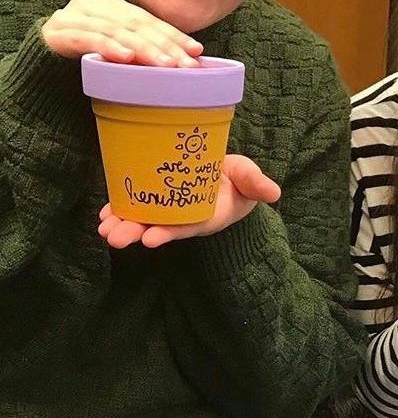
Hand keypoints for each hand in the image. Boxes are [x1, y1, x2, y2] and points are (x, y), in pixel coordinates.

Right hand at [42, 0, 203, 66]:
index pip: (150, 21)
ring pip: (116, 31)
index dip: (174, 36)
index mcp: (115, 7)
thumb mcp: (120, 53)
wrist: (42, 69)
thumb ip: (144, 51)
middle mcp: (96, 6)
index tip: (196, 52)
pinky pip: (87, 39)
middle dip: (165, 45)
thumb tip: (187, 62)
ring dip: (143, 49)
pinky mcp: (57, 33)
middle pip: (137, 25)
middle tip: (185, 64)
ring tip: (164, 64)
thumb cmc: (89, 62)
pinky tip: (126, 57)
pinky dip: (108, 47)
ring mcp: (75, 16)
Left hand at [98, 155, 280, 248]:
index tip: (150, 239)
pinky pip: (137, 205)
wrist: (228, 178)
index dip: (168, 232)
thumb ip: (258, 185)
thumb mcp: (250, 180)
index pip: (185, 226)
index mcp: (206, 214)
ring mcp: (170, 209)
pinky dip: (120, 209)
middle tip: (113, 237)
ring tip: (103, 228)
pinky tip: (104, 214)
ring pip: (143, 219)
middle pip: (158, 226)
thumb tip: (274, 192)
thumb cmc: (239, 181)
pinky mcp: (158, 197)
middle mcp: (184, 216)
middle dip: (135, 232)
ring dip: (122, 224)